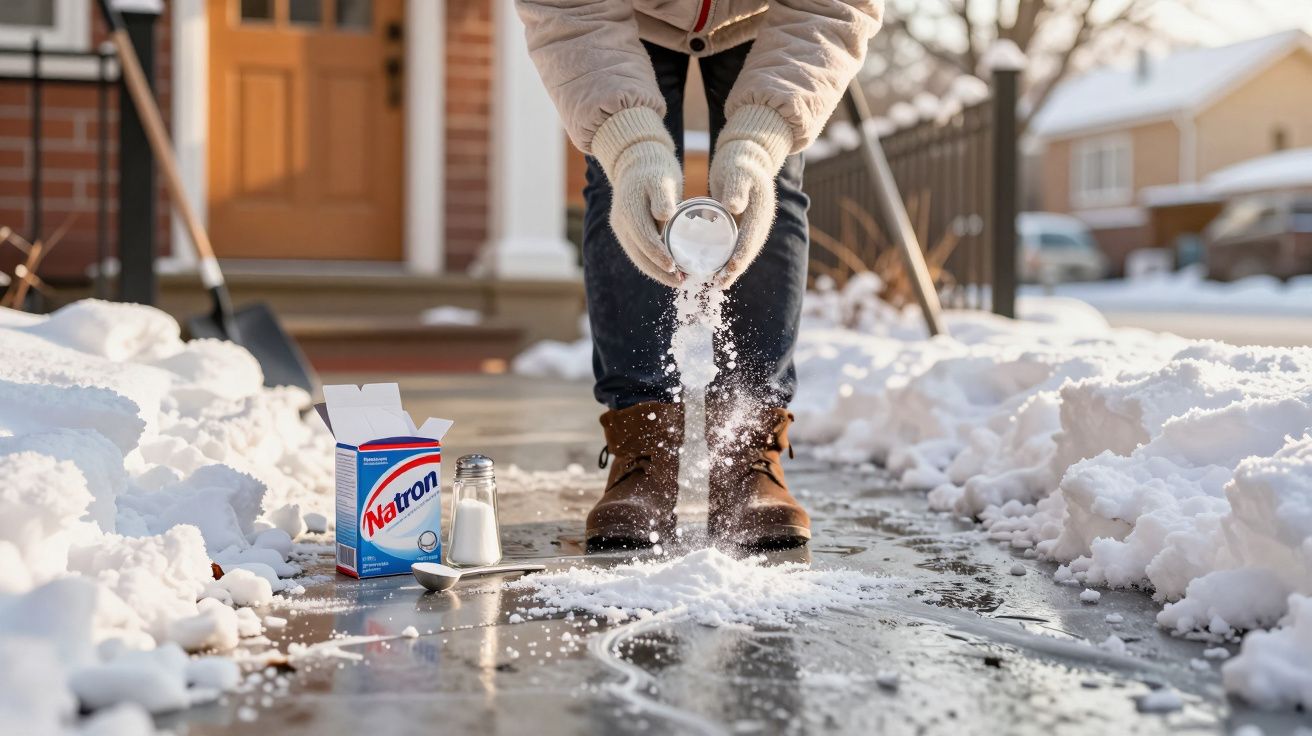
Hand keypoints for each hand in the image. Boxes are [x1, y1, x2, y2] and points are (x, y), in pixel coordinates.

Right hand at [592, 108, 682, 287]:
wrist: (637, 161)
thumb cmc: (654, 169)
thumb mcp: (661, 179)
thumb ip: (662, 197)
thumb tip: (664, 215)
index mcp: (629, 211)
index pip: (644, 240)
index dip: (660, 256)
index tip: (676, 267)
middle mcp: (620, 223)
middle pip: (639, 255)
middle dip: (659, 272)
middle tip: (681, 282)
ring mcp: (621, 228)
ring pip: (637, 257)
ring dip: (656, 272)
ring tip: (678, 281)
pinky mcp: (625, 230)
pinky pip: (637, 252)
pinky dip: (652, 264)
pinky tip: (668, 270)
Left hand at [709, 105, 792, 287]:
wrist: (746, 153)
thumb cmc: (739, 160)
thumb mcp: (736, 171)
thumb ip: (736, 188)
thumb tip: (734, 207)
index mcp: (761, 211)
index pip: (750, 240)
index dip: (739, 257)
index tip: (727, 271)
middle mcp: (760, 220)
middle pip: (749, 250)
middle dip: (734, 269)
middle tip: (718, 285)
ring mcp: (754, 222)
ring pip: (744, 250)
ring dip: (731, 267)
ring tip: (716, 282)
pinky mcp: (745, 222)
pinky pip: (737, 243)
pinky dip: (728, 256)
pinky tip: (716, 266)